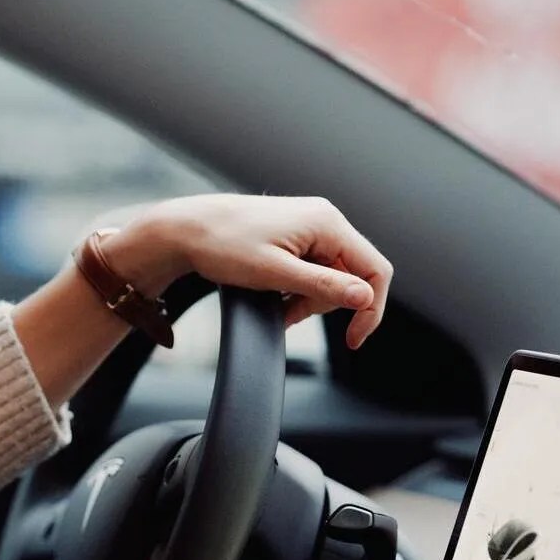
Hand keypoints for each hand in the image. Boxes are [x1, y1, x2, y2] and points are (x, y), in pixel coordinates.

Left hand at [98, 194, 393, 349]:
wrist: (184, 230)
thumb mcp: (275, 273)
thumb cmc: (222, 244)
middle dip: (326, 304)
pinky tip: (275, 295)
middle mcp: (324, 220)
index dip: (370, 309)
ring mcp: (309, 226)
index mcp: (327, 223)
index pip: (375, 270)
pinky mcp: (295, 235)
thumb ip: (323, 286)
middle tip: (290, 315)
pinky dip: (298, 289)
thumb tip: (364, 297)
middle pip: (352, 275)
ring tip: (276, 305)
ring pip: (331, 276)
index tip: (353, 339)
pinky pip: (312, 269)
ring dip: (309, 300)